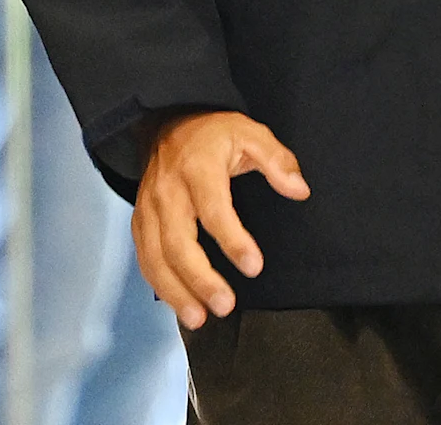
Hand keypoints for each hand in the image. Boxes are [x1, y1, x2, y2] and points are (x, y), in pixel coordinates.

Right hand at [134, 111, 310, 327]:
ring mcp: (149, 208)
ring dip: (175, 291)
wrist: (168, 121)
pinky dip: (159, 285)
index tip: (254, 266)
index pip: (213, 209)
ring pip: (155, 256)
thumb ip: (277, 161)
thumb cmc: (214, 134)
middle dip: (199, 279)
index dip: (232, 240)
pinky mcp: (141, 221)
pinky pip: (145, 258)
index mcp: (197, 168)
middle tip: (225, 306)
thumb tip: (299, 190)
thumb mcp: (250, 133)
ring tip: (198, 319)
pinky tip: (179, 305)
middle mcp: (167, 191)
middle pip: (178, 242)